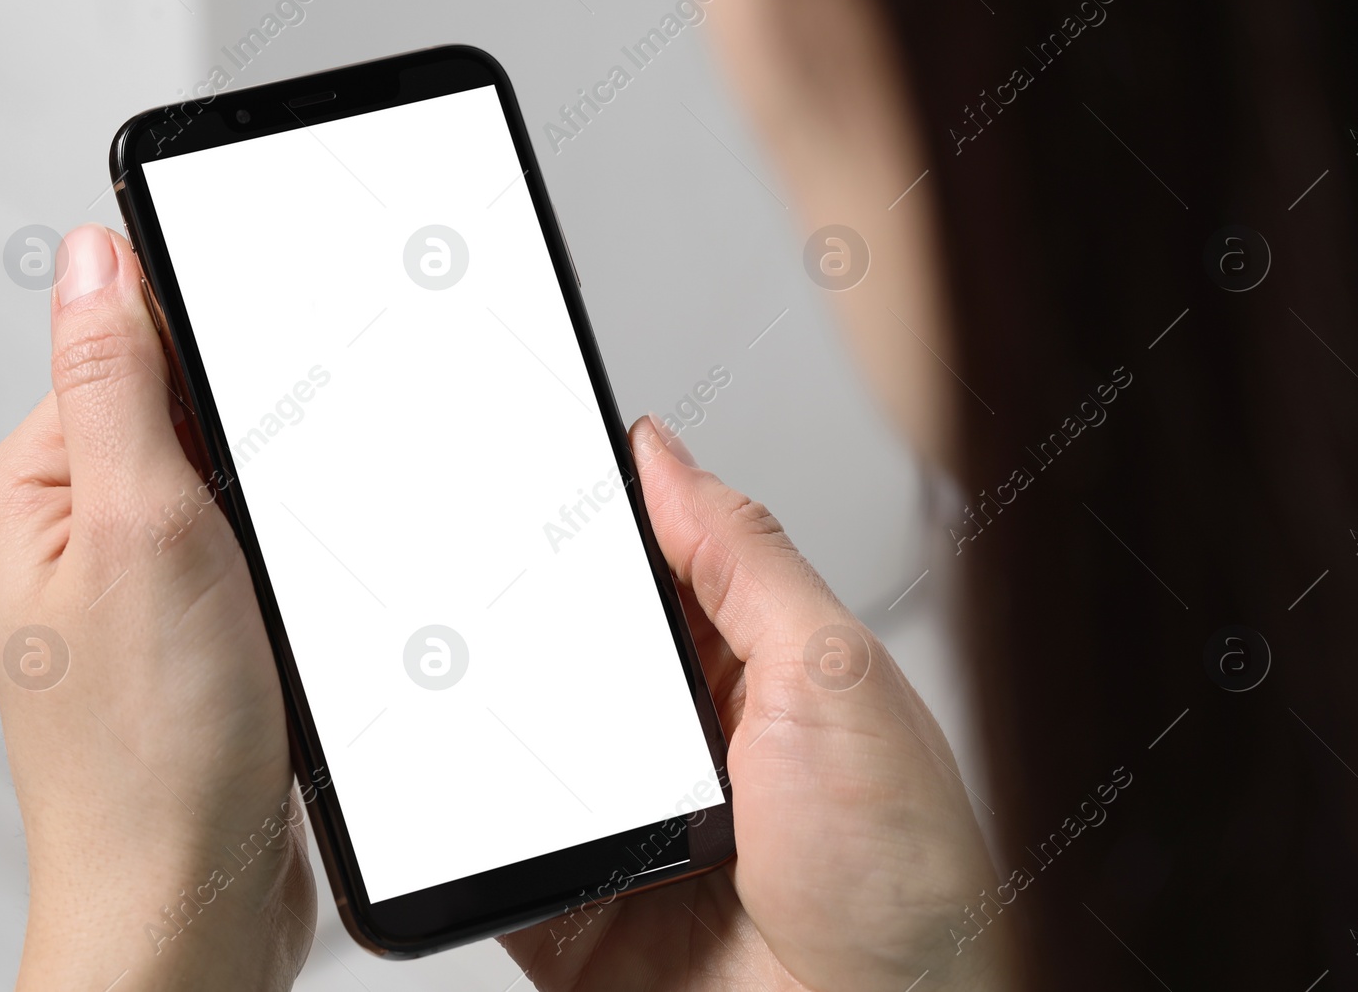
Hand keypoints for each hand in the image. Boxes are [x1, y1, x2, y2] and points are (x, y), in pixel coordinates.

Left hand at [0, 225, 313, 990]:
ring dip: (288, 502)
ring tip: (289, 572)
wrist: (193, 900)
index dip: (217, 331)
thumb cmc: (148, 754)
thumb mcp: (138, 531)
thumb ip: (119, 384)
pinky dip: (301, 556)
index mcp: (42, 484)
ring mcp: (151, 581)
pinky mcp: (209, 627)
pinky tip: (307, 596)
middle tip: (278, 505)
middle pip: (198, 408)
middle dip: (262, 434)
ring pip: (243, 481)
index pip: (130, 339)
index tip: (282, 350)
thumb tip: (97, 253)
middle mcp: (87, 528)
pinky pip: (265, 548)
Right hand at [501, 418, 1012, 991]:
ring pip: (524, 738)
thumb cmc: (901, 876)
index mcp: (756, 668)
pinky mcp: (577, 901)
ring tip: (456, 680)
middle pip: (576, 647)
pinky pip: (498, 845)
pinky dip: (469, 820)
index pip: (656, 563)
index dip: (597, 517)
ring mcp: (629, 821)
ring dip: (492, 716)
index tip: (529, 468)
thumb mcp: (829, 675)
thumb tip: (665, 456)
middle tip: (476, 578)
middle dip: (525, 617)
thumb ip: (743, 558)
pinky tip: (456, 786)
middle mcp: (690, 739)